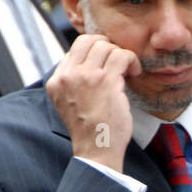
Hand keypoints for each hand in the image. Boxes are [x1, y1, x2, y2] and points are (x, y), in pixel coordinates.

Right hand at [47, 33, 136, 171]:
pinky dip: (131, 60)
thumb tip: (91, 61)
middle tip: (117, 60)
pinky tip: (134, 72)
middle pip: (87, 41)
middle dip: (105, 46)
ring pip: (105, 46)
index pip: (73, 50)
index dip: (93, 53)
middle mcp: (68, 76)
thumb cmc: (89, 130)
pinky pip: (121, 55)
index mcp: (56, 81)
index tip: (104, 64)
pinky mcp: (106, 81)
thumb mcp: (69, 102)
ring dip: (120, 55)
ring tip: (127, 70)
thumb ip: (74, 81)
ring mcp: (86, 77)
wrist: (96, 150)